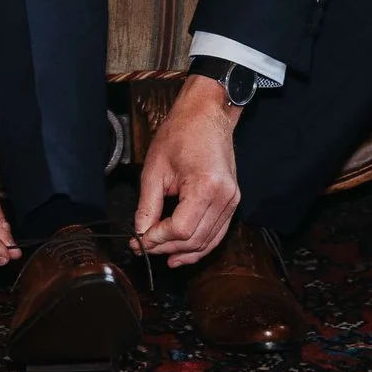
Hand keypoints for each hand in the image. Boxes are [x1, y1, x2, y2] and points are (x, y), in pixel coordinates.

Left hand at [132, 75, 242, 267]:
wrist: (207, 115)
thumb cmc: (181, 133)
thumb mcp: (155, 169)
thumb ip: (147, 206)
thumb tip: (140, 233)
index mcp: (205, 186)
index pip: (180, 229)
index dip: (157, 239)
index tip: (138, 241)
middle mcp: (224, 197)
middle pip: (195, 239)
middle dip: (166, 247)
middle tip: (144, 247)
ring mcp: (232, 200)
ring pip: (208, 241)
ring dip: (184, 252)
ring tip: (161, 256)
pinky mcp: (232, 201)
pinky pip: (217, 233)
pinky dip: (200, 245)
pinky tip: (183, 252)